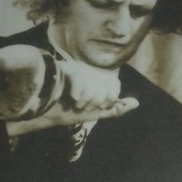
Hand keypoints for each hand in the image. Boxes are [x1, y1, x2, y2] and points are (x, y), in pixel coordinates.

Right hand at [6, 60, 137, 135]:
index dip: (106, 101)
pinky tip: (69, 96)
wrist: (45, 111)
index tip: (94, 104)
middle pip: (105, 92)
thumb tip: (136, 103)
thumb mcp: (97, 112)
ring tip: (73, 100)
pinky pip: (81, 86)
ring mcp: (80, 69)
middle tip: (81, 104)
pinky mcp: (69, 69)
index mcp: (99, 80)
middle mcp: (92, 72)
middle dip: (93, 104)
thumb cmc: (70, 111)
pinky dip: (75, 96)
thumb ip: (116, 108)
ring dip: (82, 102)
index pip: (114, 90)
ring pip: (93, 91)